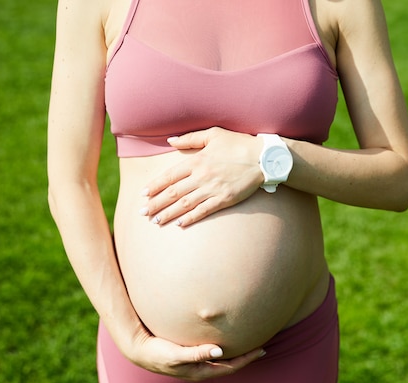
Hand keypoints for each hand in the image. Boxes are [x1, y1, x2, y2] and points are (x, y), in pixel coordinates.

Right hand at [125, 325, 264, 381]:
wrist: (139, 351)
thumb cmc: (157, 352)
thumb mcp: (177, 354)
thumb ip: (197, 353)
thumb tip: (220, 351)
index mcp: (200, 372)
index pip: (230, 367)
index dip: (247, 359)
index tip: (261, 350)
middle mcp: (200, 369)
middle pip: (229, 365)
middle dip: (246, 357)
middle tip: (262, 347)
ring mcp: (196, 364)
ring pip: (222, 360)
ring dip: (236, 353)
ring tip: (248, 343)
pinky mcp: (191, 356)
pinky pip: (213, 353)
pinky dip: (224, 349)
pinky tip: (226, 340)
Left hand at [141, 127, 263, 226]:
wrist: (264, 158)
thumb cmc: (239, 143)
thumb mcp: (214, 134)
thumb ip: (190, 138)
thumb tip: (169, 140)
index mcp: (197, 160)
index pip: (170, 176)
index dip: (155, 186)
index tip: (143, 194)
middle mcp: (202, 176)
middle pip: (173, 193)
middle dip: (156, 204)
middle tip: (143, 213)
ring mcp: (213, 189)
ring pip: (185, 204)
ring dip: (169, 214)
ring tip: (156, 221)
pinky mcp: (225, 199)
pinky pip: (203, 211)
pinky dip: (190, 218)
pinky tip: (180, 224)